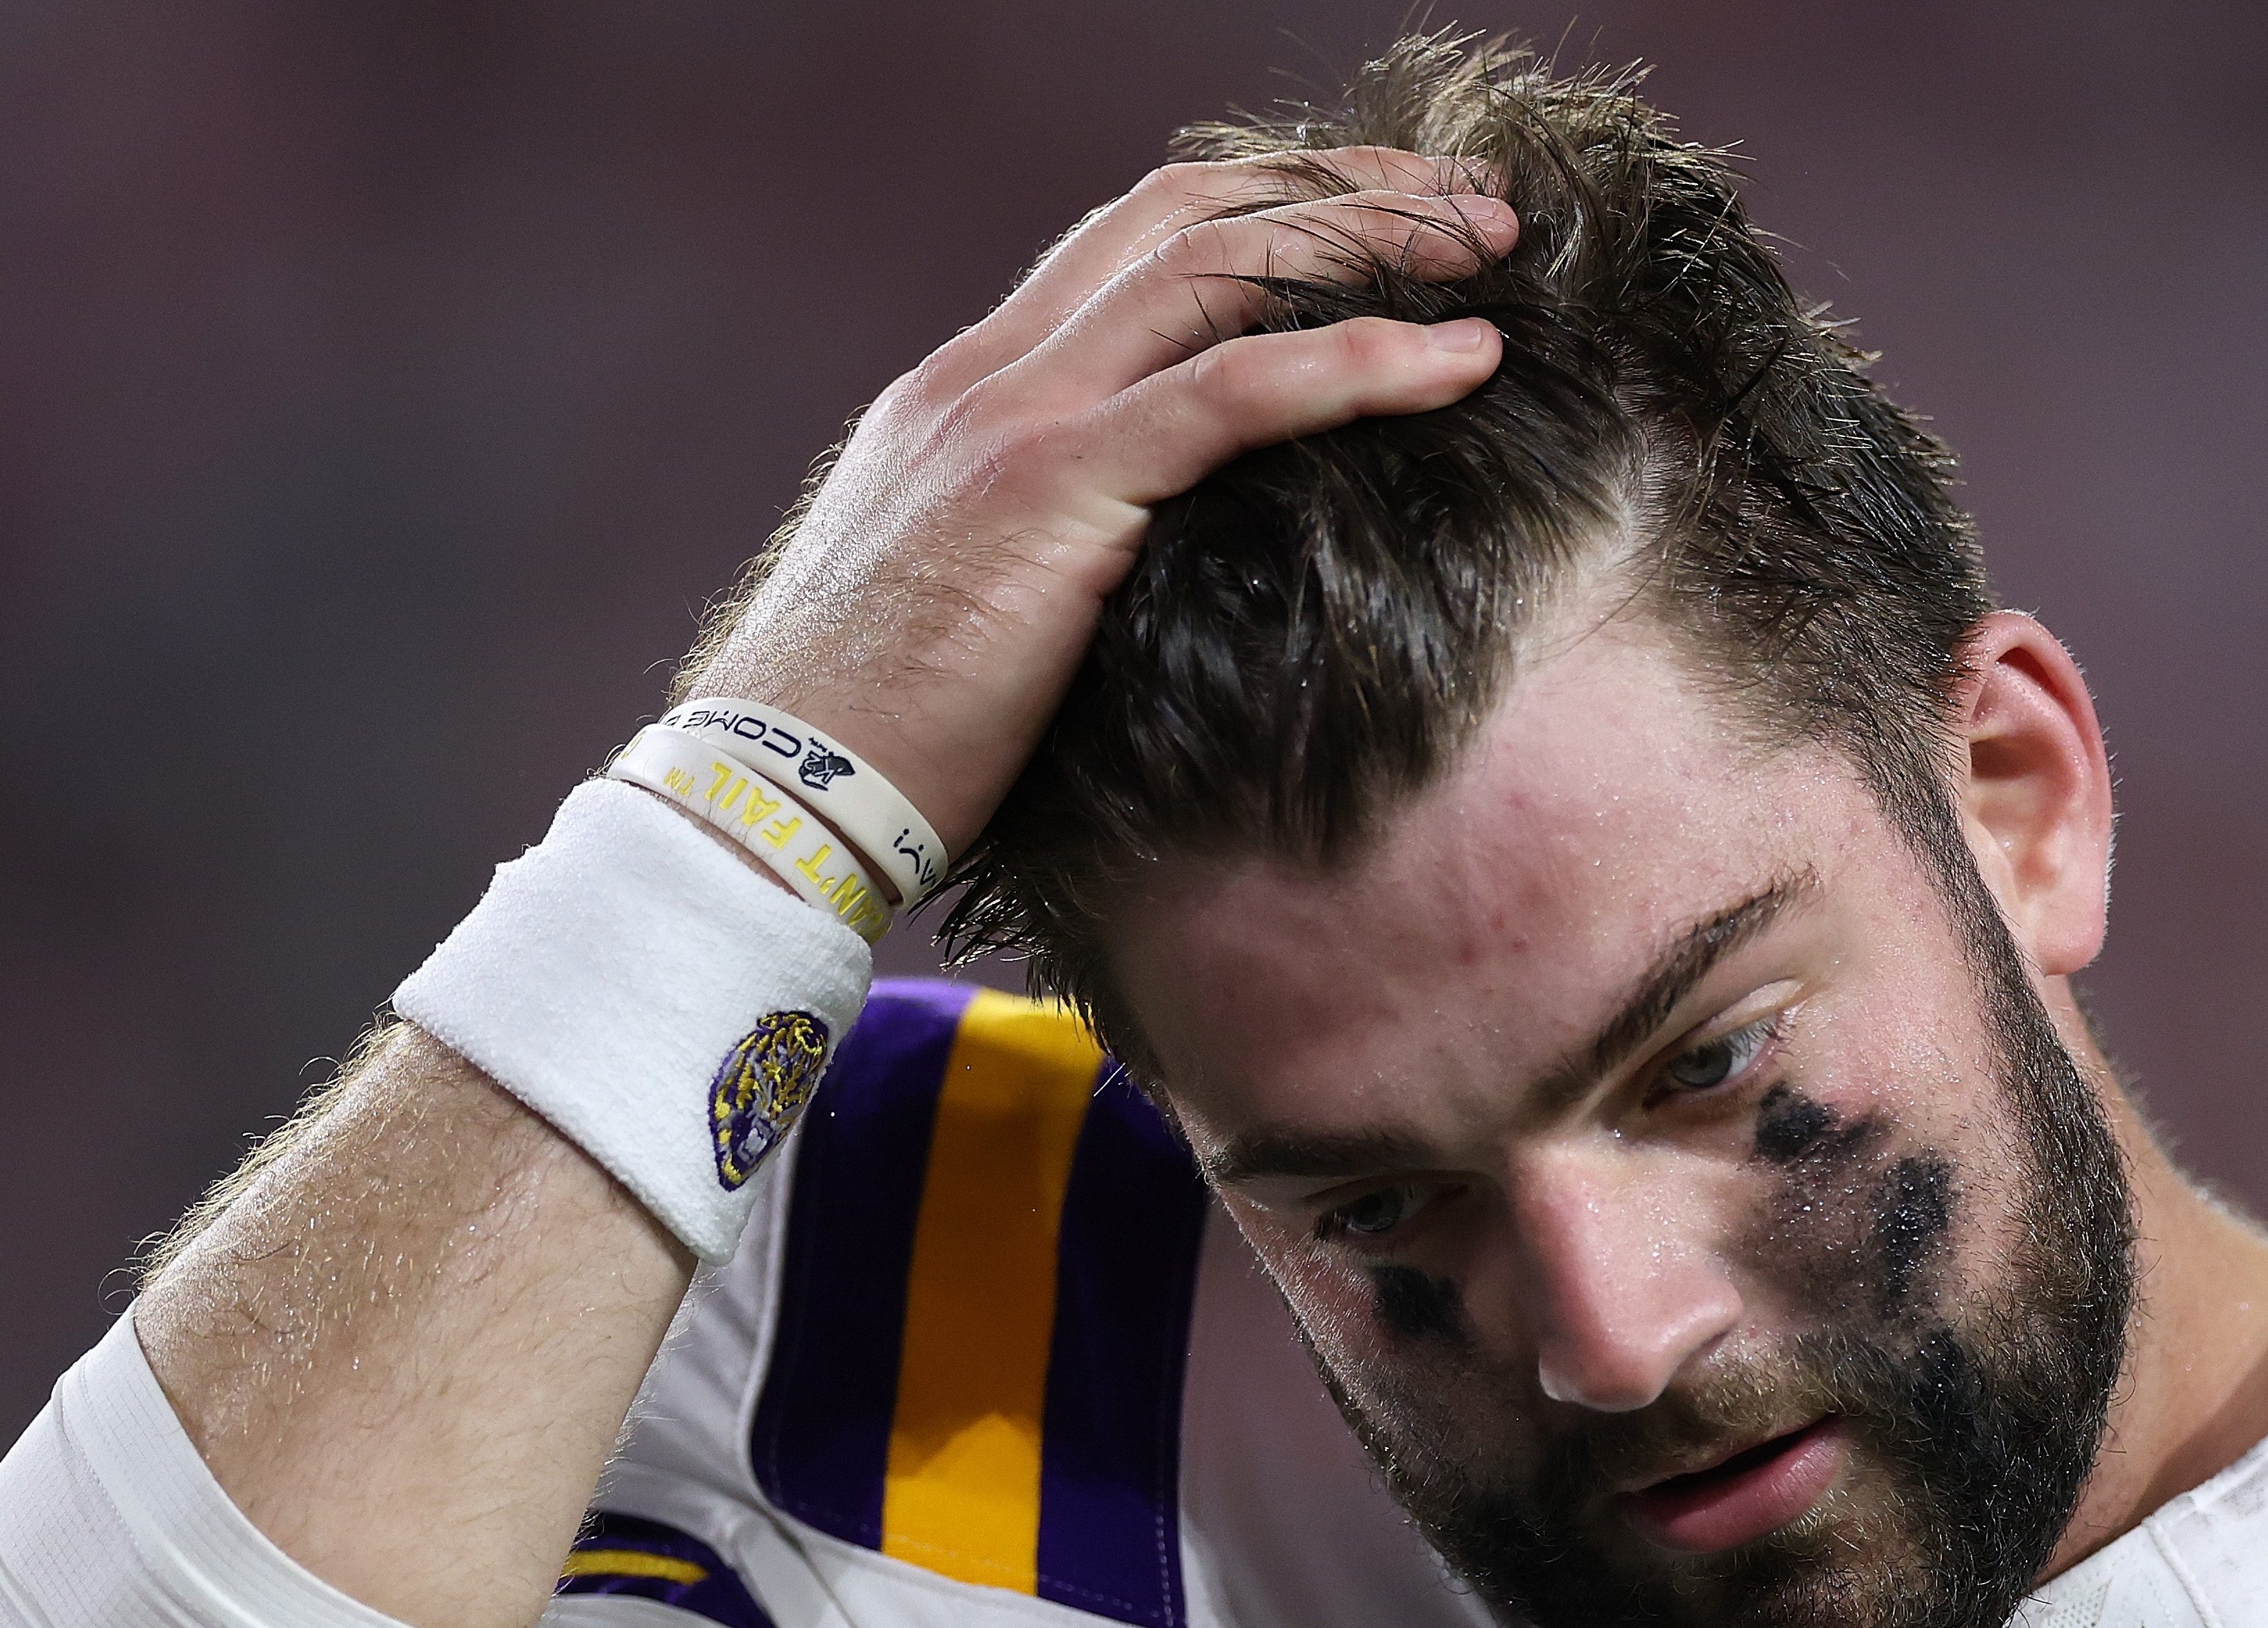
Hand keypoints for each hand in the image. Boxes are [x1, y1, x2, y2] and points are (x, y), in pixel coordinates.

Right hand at [687, 152, 1515, 860]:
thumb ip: (1061, 547)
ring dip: (1371, 241)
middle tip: (1473, 204)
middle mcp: (989, 373)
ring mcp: (1012, 418)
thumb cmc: (880, 742)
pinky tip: (1460, 360)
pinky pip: (1231, 395)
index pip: (1136, 239)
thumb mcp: (976, 607)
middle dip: (1343, 189)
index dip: (1271, 206)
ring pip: (1218, 265)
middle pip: (1191, 212)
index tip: (1382, 218)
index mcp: (971, 390)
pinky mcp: (1048, 491)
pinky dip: (1357, 362)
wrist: (773, 797)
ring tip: (1494, 249)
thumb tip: (1161, 573)